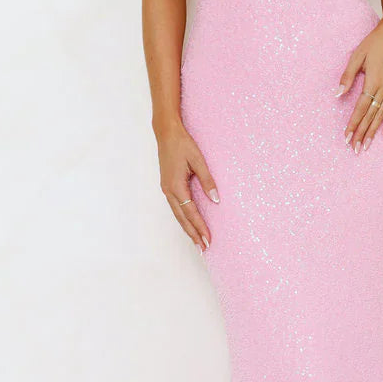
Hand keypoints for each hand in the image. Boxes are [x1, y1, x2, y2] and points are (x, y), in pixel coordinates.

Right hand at [156, 120, 219, 250]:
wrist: (166, 133)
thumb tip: (216, 199)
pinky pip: (175, 207)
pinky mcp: (167, 186)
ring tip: (196, 241)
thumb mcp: (198, 161)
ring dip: (187, 228)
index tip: (208, 239)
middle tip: (203, 248)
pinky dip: (182, 218)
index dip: (200, 227)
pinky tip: (188, 223)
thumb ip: (207, 181)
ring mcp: (166, 189)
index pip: (190, 212)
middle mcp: (169, 190)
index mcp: (176, 186)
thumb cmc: (182, 144)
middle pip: (182, 218)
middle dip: (193, 234)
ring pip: (177, 214)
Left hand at [336, 18, 382, 150]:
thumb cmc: (373, 44)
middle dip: (362, 133)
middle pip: (370, 116)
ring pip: (381, 115)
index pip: (360, 108)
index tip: (347, 136)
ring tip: (366, 145)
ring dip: (373, 132)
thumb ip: (347, 77)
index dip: (353, 123)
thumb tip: (338, 94)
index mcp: (373, 82)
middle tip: (355, 148)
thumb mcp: (356, 57)